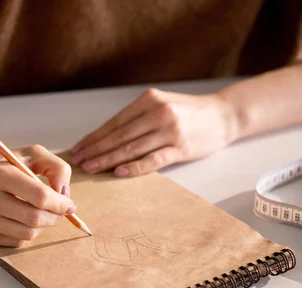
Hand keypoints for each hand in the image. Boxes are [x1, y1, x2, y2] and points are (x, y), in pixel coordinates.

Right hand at [0, 145, 75, 246]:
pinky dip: (27, 232)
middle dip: (55, 217)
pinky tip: (23, 218)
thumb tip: (65, 195)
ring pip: (27, 234)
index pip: (39, 196)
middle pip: (35, 219)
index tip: (69, 204)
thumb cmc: (6, 164)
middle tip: (60, 211)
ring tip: (42, 213)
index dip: (60, 203)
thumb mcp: (33, 154)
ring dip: (43, 226)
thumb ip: (57, 168)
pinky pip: (15, 241)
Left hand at [70, 88, 237, 175]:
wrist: (223, 115)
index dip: (94, 137)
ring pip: (132, 147)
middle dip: (96, 149)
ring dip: (108, 160)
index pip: (115, 122)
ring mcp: (170, 130)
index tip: (78, 148)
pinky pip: (153, 159)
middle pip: (120, 135)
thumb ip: (138, 118)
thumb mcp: (162, 105)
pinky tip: (119, 172)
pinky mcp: (180, 147)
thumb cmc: (189, 113)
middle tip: (79, 161)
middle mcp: (158, 112)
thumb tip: (107, 138)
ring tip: (92, 168)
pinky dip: (135, 167)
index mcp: (149, 100)